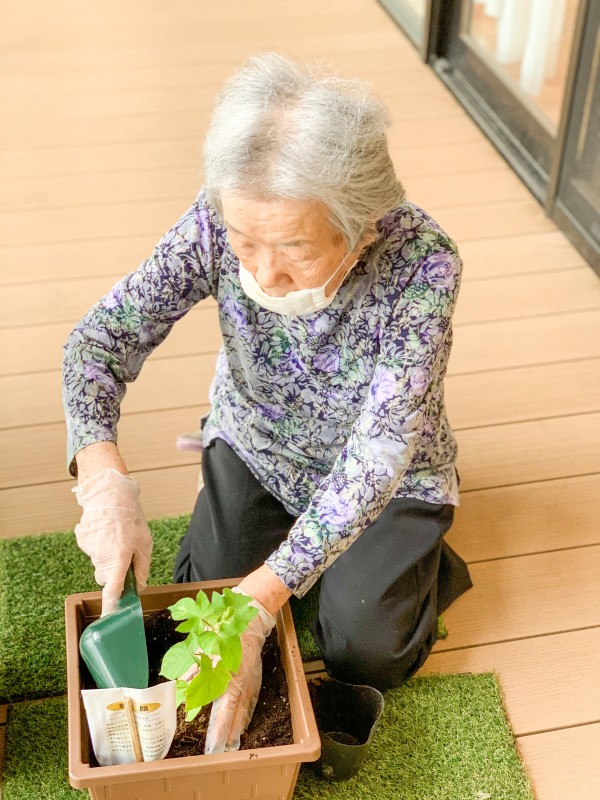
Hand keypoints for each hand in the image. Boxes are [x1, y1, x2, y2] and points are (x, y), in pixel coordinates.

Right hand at [73, 467, 152, 614]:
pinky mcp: (82, 540)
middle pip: (105, 577)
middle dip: (114, 572)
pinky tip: (107, 531)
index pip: (112, 591)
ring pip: (99, 563)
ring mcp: (89, 550)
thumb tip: (140, 586)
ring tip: (117, 536)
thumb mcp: (145, 544)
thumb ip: (142, 568)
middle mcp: (100, 558)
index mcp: (118, 560)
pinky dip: (99, 544)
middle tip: (125, 554)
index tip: (110, 618)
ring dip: (108, 556)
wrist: (110, 495)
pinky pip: (93, 550)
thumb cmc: (130, 519)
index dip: (112, 607)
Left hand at [204, 592, 274, 753]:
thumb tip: (181, 685)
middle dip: (229, 734)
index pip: (225, 712)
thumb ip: (194, 669)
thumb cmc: (226, 633)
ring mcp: (251, 682)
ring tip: (232, 742)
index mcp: (231, 681)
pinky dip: (246, 713)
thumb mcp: (206, 649)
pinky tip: (243, 720)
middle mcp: (243, 685)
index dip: (219, 730)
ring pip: (244, 710)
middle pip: (236, 715)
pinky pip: (251, 700)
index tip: (214, 746)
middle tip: (223, 750)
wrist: (251, 620)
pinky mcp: (255, 677)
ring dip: (238, 726)